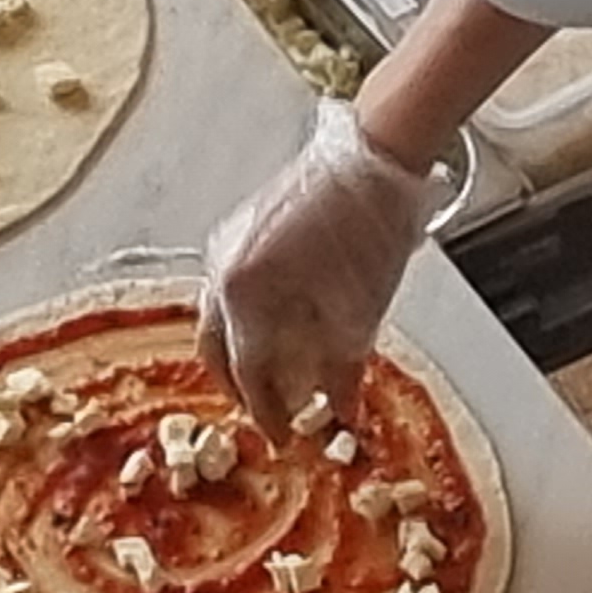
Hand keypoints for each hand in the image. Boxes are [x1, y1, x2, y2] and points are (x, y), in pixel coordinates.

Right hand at [195, 101, 451, 427]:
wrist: (374, 154)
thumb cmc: (370, 226)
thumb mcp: (360, 313)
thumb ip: (342, 371)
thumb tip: (338, 413)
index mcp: (244, 292)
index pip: (248, 371)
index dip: (269, 412)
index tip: (285, 438)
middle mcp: (222, 270)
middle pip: (217, 348)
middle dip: (241, 387)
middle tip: (270, 414)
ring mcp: (227, 245)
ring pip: (217, 317)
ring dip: (239, 352)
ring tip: (273, 375)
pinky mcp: (241, 228)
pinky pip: (229, 288)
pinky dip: (245, 318)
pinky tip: (277, 326)